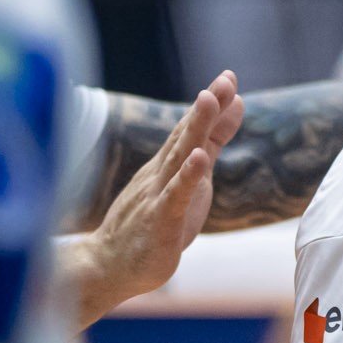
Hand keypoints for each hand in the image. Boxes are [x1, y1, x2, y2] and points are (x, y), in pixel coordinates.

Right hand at [69, 71, 243, 325]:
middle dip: (206, 106)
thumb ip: (212, 142)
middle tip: (225, 79)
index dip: (212, 103)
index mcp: (168, 165)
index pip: (191, 129)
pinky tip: (200, 159)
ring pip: (179, 158)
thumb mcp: (190, 178)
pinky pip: (175, 196)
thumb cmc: (151, 221)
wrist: (107, 266)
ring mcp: (157, 195)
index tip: (230, 76)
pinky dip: (187, 177)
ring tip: (210, 101)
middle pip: (186, 135)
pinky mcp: (159, 221)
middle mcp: (161, 174)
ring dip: (195, 128)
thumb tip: (234, 105)